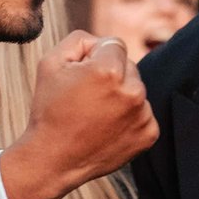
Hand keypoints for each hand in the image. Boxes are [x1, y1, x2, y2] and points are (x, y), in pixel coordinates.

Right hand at [0, 33, 158, 198]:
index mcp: (109, 70)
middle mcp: (132, 91)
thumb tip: (102, 42)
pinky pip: (143, 113)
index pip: (114, 44)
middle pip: (128, 66)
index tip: (81, 77)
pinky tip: (106, 129)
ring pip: (135, 89)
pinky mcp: (149, 134)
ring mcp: (143, 115)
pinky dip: (128, 118)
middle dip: (110, 75)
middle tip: (86, 98)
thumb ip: (80, 39)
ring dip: (120, 97)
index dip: (94, 57)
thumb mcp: (51, 62)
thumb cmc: (49, 109)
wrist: (53, 159)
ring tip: (95, 115)